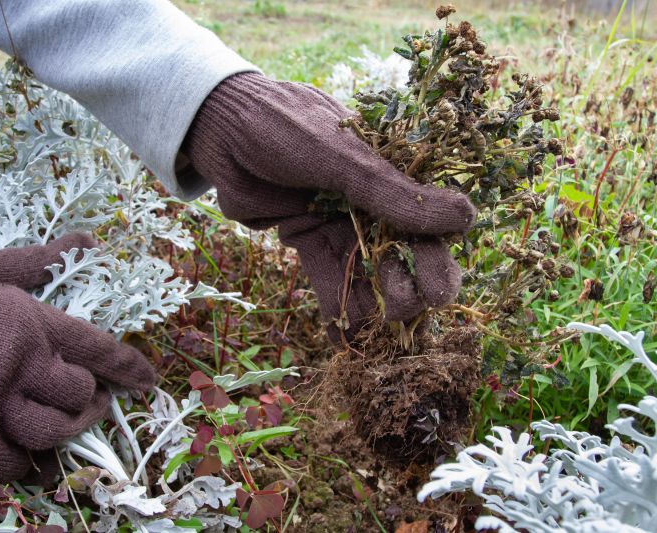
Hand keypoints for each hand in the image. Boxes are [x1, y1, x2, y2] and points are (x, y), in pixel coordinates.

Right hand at [0, 234, 154, 480]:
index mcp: (29, 321)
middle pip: (77, 394)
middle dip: (91, 399)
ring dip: (65, 429)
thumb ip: (38, 261)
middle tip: (94, 400)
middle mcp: (20, 364)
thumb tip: (83, 241)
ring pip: (52, 430)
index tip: (146, 379)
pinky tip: (28, 454)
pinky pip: (12, 462)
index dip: (126, 366)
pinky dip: (26, 461)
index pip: (95, 348)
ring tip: (67, 422)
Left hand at [183, 73, 475, 339]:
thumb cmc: (284, 127)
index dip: (436, 260)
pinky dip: (335, 305)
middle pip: (401, 253)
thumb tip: (466, 219)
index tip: (439, 293)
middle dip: (406, 285)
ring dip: (373, 300)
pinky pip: (327, 277)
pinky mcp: (306, 238)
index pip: (427, 221)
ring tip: (373, 322)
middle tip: (403, 310)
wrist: (219, 129)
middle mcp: (370, 201)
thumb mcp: (341, 157)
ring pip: (366, 271)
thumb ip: (393, 194)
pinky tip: (340, 333)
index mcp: (390, 172)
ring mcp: (338, 221)